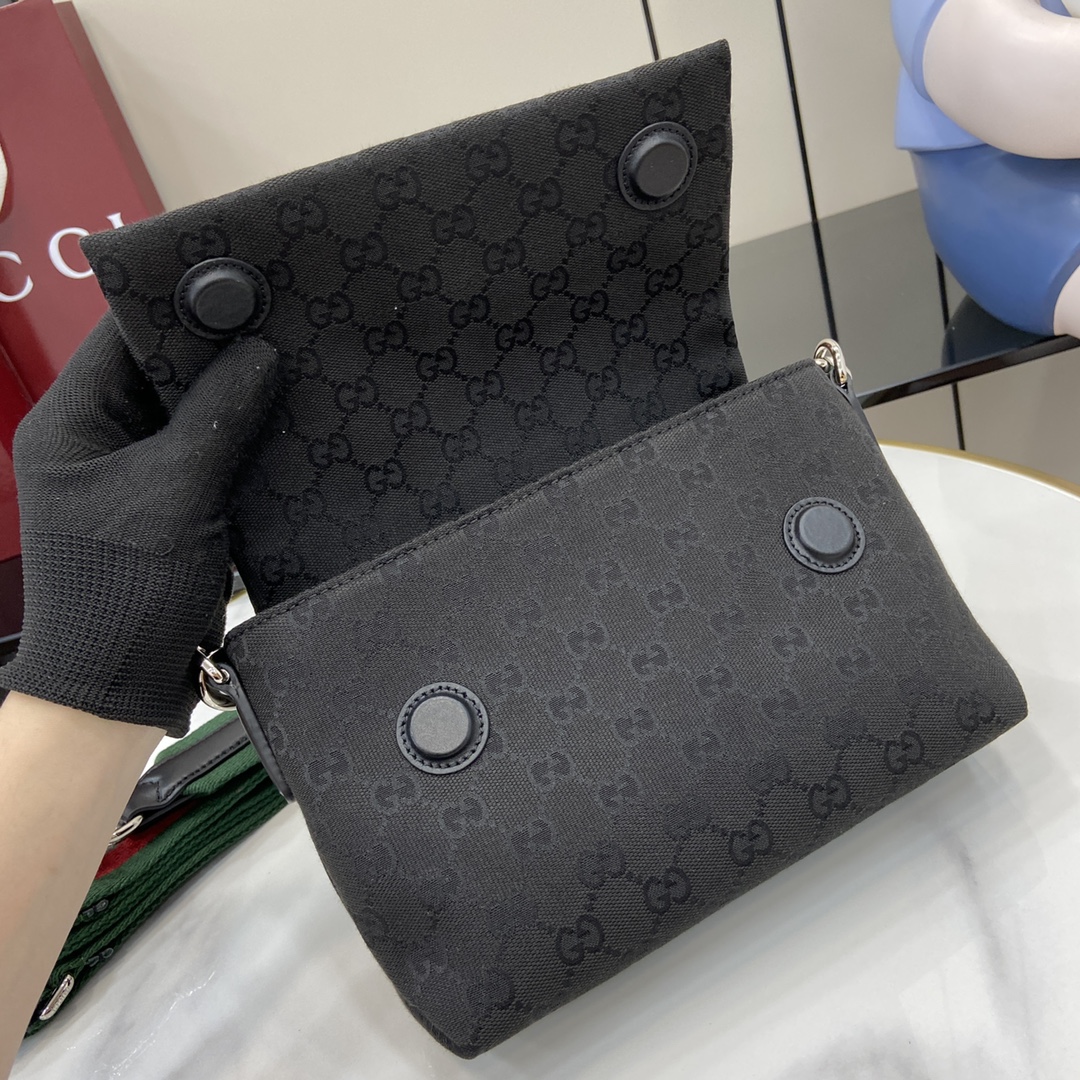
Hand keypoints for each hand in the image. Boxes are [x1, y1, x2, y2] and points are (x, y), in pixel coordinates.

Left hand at [0, 314, 277, 735]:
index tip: (244, 285)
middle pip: (156, 372)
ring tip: (289, 364)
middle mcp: (93, 438)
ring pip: (183, 413)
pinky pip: (198, 453)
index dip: (181, 307)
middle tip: (280, 322)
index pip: (123, 336)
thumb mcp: (176, 493)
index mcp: (70, 421)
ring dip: (230, 397)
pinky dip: (234, 439)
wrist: (115, 688)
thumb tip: (260, 352)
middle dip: (216, 353)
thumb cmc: (126, 589)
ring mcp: (127, 473)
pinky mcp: (160, 504)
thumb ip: (219, 418)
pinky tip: (279, 423)